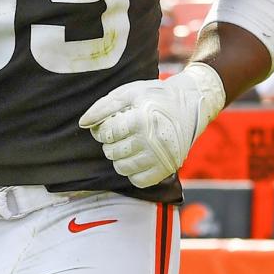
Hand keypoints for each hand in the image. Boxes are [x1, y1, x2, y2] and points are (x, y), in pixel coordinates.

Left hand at [79, 63, 225, 187]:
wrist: (190, 104)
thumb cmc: (156, 96)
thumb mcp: (129, 92)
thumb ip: (103, 107)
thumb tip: (83, 123)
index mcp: (142, 120)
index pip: (106, 134)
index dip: (102, 129)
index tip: (109, 124)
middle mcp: (152, 141)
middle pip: (112, 152)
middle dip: (110, 143)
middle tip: (120, 133)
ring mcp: (161, 158)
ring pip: (122, 168)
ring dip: (119, 157)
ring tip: (127, 144)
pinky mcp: (167, 168)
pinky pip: (138, 180)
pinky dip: (133, 171)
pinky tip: (137, 156)